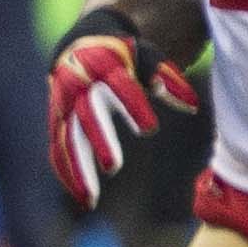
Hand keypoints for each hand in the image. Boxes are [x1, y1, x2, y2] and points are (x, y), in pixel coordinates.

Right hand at [46, 5, 198, 207]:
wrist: (78, 47)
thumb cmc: (122, 55)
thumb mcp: (145, 57)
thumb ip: (166, 79)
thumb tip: (191, 106)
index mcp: (105, 66)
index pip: (119, 86)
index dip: (133, 106)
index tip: (149, 129)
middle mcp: (80, 86)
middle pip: (87, 116)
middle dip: (99, 141)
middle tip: (113, 167)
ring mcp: (64, 105)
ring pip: (67, 139)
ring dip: (77, 169)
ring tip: (90, 198)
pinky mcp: (56, 121)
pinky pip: (58, 148)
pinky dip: (66, 172)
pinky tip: (80, 195)